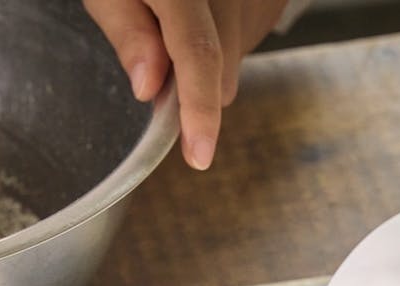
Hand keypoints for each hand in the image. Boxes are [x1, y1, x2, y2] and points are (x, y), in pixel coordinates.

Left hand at [83, 0, 288, 169]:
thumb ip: (127, 31)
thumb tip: (148, 87)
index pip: (198, 51)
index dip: (198, 109)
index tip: (199, 155)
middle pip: (222, 70)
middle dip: (192, 84)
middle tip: (158, 56)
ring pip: (236, 59)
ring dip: (209, 57)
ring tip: (181, 16)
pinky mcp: (273, 0)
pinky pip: (247, 38)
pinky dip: (224, 37)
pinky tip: (207, 11)